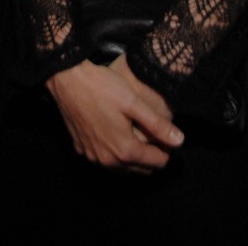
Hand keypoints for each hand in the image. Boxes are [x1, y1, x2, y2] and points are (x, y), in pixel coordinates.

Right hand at [46, 58, 183, 173]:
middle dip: (151, 156)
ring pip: (122, 168)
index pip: (157, 162)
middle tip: (154, 134)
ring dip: (133, 157)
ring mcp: (92, 157)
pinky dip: (114, 153)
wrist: (67, 79)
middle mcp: (108, 161)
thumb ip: (158, 125)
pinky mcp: (81, 149)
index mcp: (125, 149)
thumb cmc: (102, 87)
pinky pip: (104, 160)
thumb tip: (180, 141)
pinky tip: (115, 133)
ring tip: (137, 134)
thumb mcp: (133, 102)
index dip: (166, 150)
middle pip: (141, 169)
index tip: (167, 135)